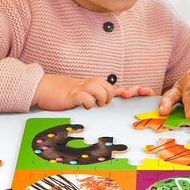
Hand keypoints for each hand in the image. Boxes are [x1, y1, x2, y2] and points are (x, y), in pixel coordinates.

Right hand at [32, 74, 153, 110]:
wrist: (43, 88)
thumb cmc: (65, 94)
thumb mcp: (84, 94)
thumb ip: (98, 97)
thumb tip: (111, 102)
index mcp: (96, 85)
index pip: (119, 88)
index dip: (133, 90)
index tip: (146, 93)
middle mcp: (92, 84)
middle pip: (112, 89)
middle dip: (114, 97)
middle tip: (103, 103)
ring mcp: (83, 88)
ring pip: (103, 91)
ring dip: (101, 100)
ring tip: (93, 104)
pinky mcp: (73, 94)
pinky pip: (87, 98)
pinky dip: (89, 103)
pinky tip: (84, 105)